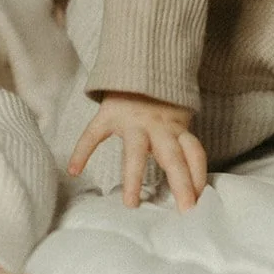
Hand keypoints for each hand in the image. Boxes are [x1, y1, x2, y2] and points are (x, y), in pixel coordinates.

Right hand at [67, 91, 206, 209]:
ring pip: (135, 152)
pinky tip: (74, 170)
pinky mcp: (109, 115)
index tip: (200, 202)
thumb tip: (192, 181)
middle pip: (173, 157)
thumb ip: (180, 143)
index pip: (194, 153)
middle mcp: (158, 127)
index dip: (199, 176)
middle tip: (185, 209)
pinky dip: (82, 151)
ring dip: (134, 178)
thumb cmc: (159, 102)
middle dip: (181, 184)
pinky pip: (94, 134)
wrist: (139, 64)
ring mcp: (132, 121)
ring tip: (130, 204)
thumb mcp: (177, 119)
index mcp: (177, 128)